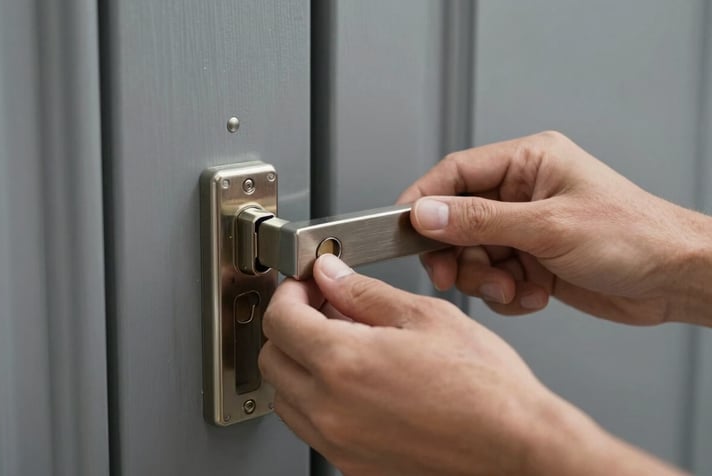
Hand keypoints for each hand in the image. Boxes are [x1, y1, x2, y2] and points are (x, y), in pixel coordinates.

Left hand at [259, 255, 681, 475]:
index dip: (290, 292)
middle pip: (272, 359)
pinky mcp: (352, 464)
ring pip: (285, 398)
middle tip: (321, 308)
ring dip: (299, 364)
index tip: (306, 285)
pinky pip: (312, 426)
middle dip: (289, 325)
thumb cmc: (486, 389)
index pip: (280, 319)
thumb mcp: (426, 317)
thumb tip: (330, 275)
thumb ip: (364, 293)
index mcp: (344, 363)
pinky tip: (354, 380)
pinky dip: (317, 399)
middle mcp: (331, 409)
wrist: (516, 448)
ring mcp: (339, 442)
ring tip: (341, 344)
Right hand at [398, 131, 711, 325]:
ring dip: (486, 278)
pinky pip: (496, 277)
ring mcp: (528, 227)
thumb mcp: (548, 227)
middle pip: (458, 220)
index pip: (456, 173)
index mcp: (528, 163)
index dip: (425, 200)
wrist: (675, 280)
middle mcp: (524, 192)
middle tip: (454, 276)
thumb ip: (480, 221)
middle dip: (458, 253)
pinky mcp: (533, 259)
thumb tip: (427, 214)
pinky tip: (534, 294)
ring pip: (475, 254)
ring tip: (513, 288)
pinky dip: (508, 293)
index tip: (403, 228)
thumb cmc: (633, 237)